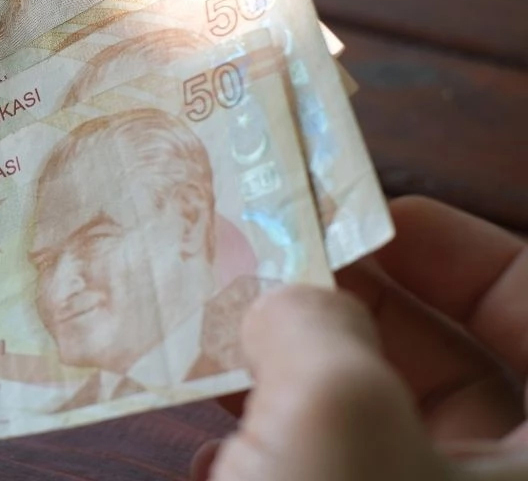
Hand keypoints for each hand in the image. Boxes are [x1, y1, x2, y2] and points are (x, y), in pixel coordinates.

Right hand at [192, 196, 526, 480]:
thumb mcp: (334, 414)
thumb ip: (319, 322)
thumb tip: (284, 298)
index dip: (459, 249)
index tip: (366, 220)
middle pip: (444, 360)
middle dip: (352, 304)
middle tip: (276, 266)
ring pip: (371, 419)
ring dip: (292, 372)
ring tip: (223, 338)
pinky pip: (324, 472)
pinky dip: (270, 447)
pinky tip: (217, 450)